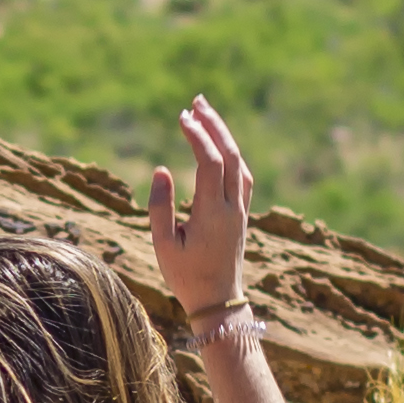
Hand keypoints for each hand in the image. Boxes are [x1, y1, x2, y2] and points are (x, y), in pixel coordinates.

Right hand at [147, 94, 257, 325]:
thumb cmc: (185, 275)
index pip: (209, 163)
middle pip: (230, 155)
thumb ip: (160, 206)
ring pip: (239, 163)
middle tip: (196, 102)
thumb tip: (162, 168)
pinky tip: (220, 145)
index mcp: (212, 213)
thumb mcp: (163, 244)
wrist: (218, 301)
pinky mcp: (243, 214)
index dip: (197, 136)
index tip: (181, 118)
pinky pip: (243, 175)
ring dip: (224, 136)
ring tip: (206, 114)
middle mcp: (232, 208)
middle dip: (214, 125)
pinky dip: (232, 153)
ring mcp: (241, 210)